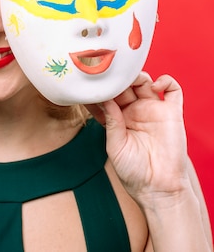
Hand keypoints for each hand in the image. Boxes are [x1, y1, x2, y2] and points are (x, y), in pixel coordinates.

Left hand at [86, 72, 190, 203]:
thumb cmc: (133, 171)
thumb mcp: (115, 146)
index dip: (99, 89)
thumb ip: (111, 122)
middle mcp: (134, 112)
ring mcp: (153, 110)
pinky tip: (155, 85)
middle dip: (116, 78)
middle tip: (109, 74)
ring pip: (145, 82)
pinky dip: (166, 81)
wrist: (158, 188)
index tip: (90, 82)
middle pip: (124, 85)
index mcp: (117, 119)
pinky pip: (173, 90)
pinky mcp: (172, 113)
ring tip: (129, 79)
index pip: (106, 97)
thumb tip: (104, 99)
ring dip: (136, 75)